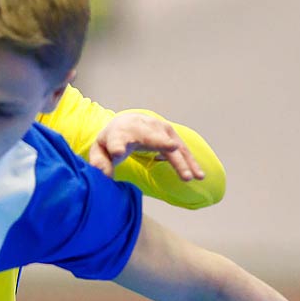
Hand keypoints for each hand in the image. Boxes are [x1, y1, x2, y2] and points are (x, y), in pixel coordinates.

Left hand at [88, 113, 205, 181]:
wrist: (127, 123)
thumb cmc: (112, 140)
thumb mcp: (100, 150)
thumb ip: (100, 162)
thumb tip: (103, 176)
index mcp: (119, 133)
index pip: (117, 141)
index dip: (117, 147)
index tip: (117, 152)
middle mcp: (141, 128)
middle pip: (151, 137)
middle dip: (161, 143)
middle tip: (170, 148)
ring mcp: (159, 130)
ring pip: (172, 146)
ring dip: (182, 161)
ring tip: (191, 177)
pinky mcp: (171, 136)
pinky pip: (182, 151)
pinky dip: (191, 163)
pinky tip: (199, 175)